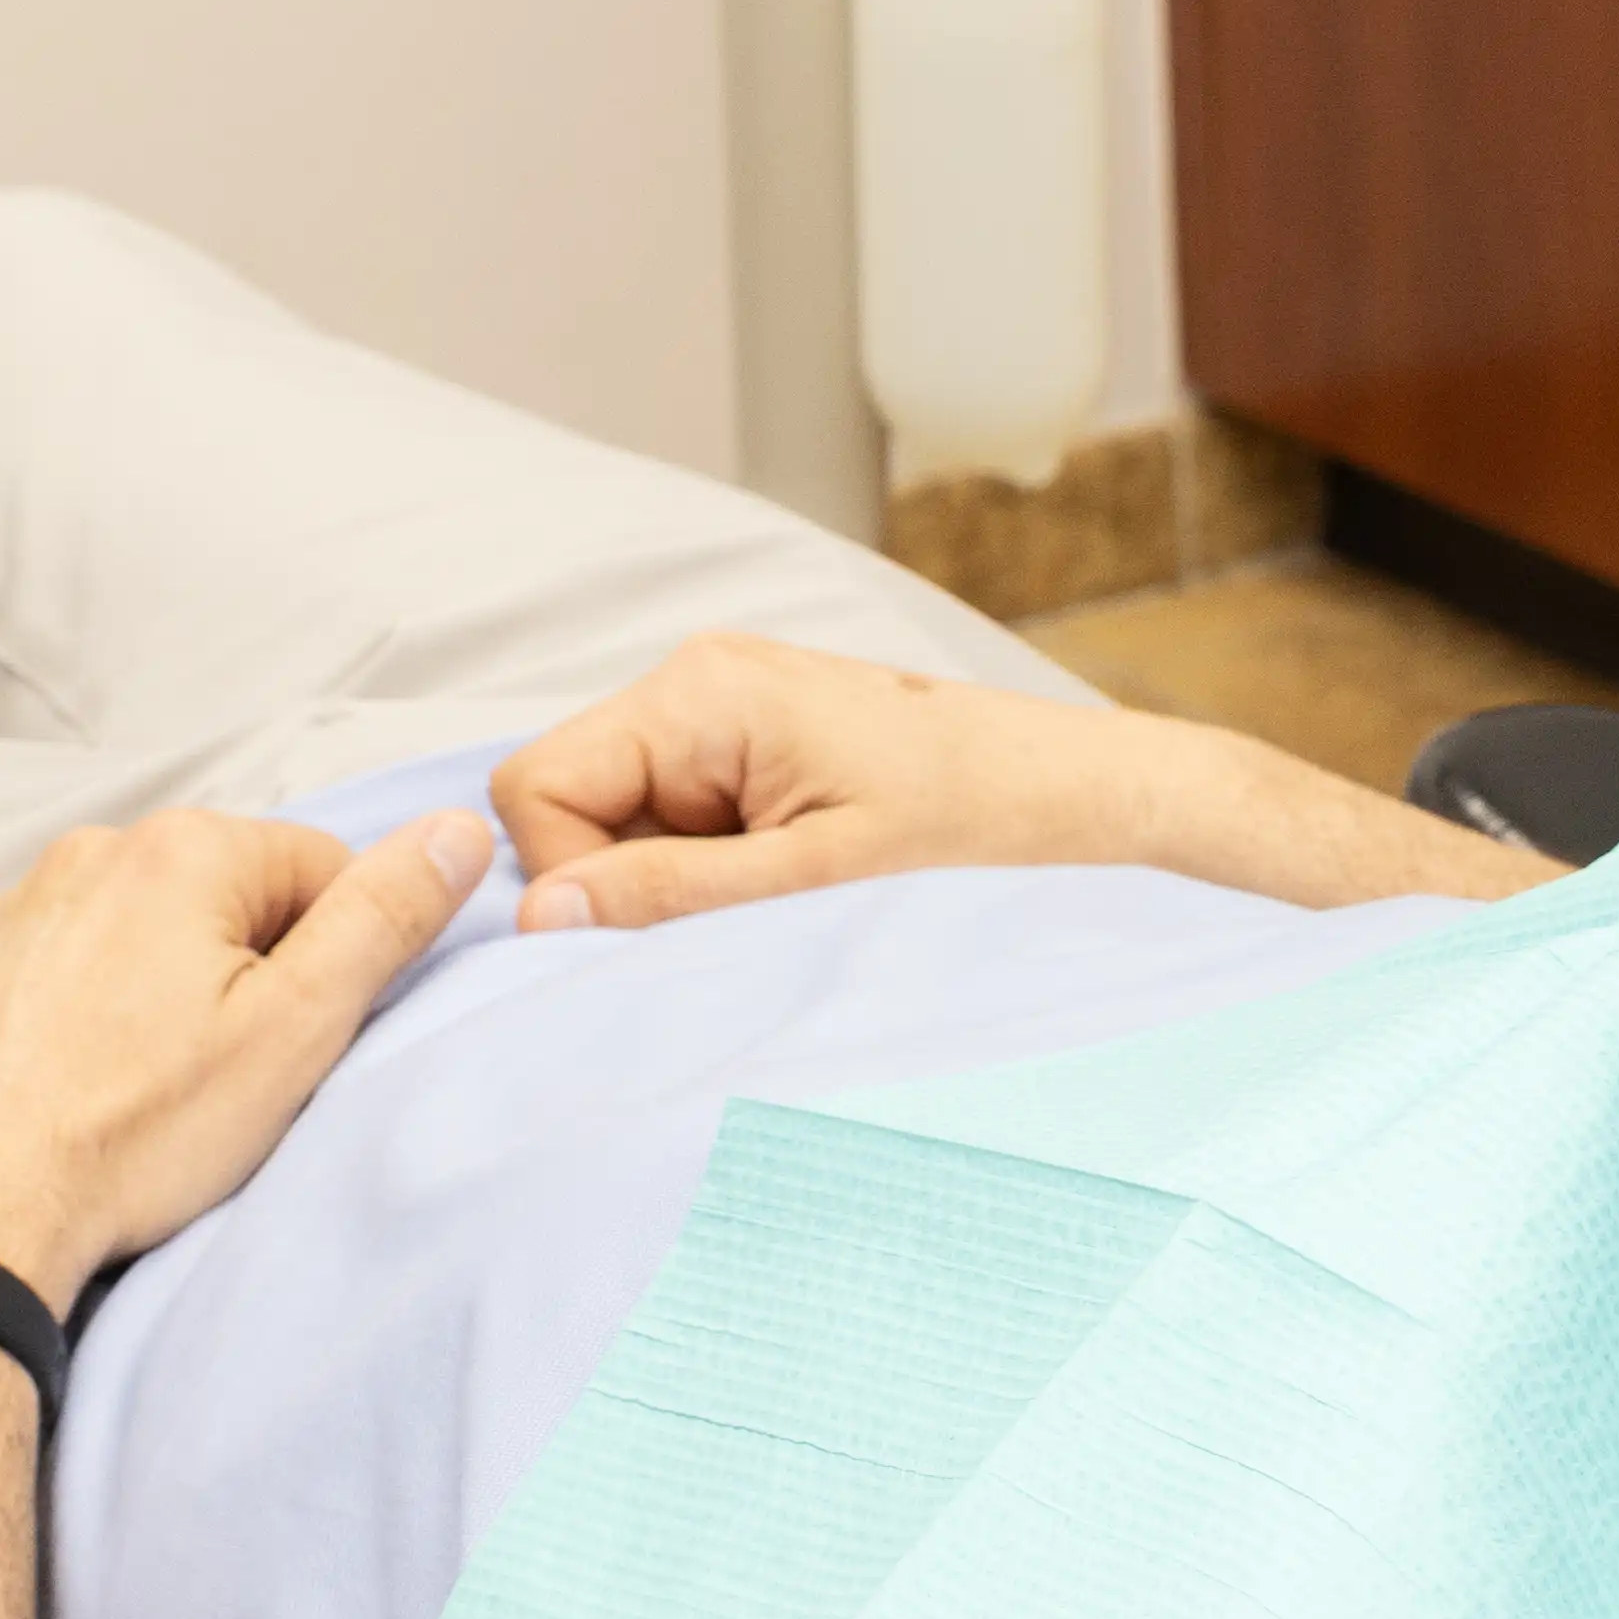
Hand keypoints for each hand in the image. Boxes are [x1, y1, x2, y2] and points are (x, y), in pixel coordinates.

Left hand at [0, 798, 501, 1303]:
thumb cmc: (129, 1134)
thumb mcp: (294, 1033)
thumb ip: (383, 919)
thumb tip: (458, 830)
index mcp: (185, 851)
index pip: (321, 870)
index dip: (331, 962)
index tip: (292, 1043)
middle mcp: (89, 853)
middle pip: (222, 897)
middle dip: (240, 972)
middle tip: (220, 1078)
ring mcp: (7, 909)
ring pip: (131, 932)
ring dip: (155, 990)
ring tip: (138, 1093)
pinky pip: (49, 970)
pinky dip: (72, 1015)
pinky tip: (68, 1090)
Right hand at [485, 635, 1524, 923]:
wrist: (1081, 802)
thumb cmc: (973, 828)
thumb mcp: (814, 878)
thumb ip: (673, 895)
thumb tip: (540, 918)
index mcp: (701, 690)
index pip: (537, 789)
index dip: (570, 878)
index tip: (654, 934)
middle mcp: (699, 683)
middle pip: (572, 806)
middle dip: (623, 883)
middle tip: (730, 922)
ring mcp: (727, 716)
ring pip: (621, 826)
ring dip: (675, 886)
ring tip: (777, 902)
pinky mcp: (758, 751)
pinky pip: (679, 825)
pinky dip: (711, 876)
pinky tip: (789, 889)